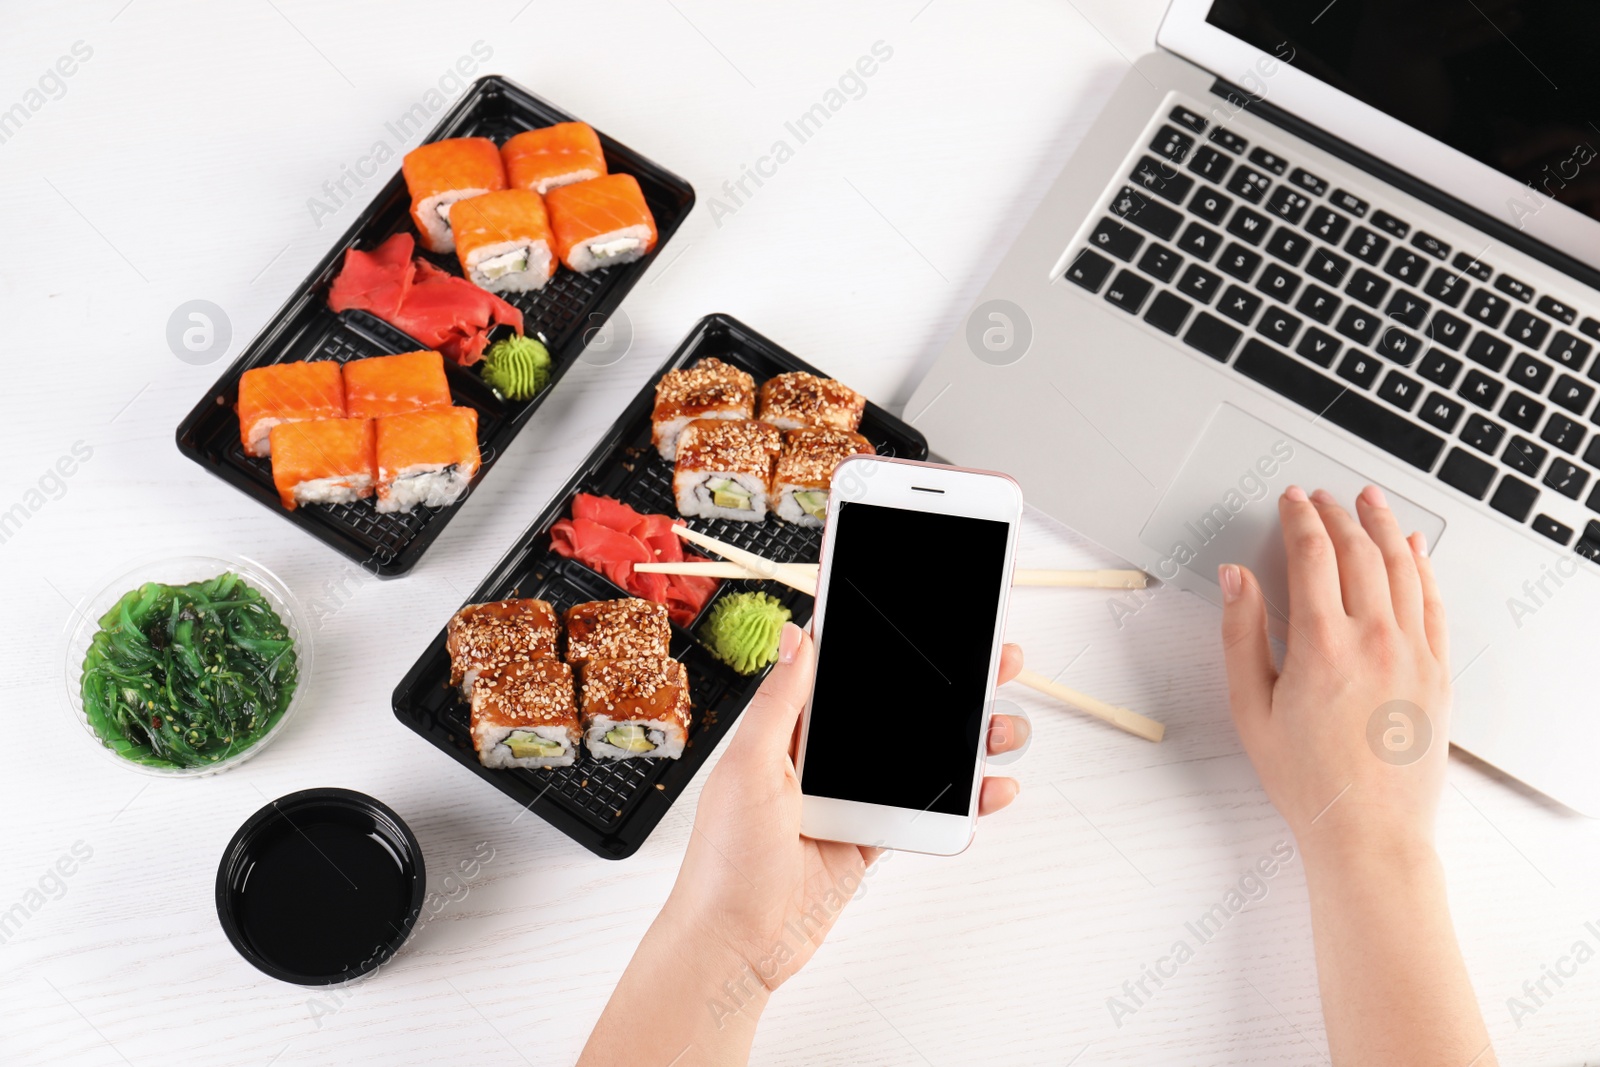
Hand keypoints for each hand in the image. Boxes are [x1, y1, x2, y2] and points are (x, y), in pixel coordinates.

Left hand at [663, 623, 1027, 994]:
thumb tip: (798, 636)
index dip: (890, 642)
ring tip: (1003, 730)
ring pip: (923, 755)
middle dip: (951, 683)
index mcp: (791, 730)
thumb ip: (781, 704)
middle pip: (899, 707)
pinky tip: (992, 789)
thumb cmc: (724, 861)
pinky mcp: (872, 836)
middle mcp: (824, 757)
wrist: (738, 945)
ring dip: (969, 740)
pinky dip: (964, 800)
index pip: (847, 670)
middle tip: (997, 662)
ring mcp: (852, 796)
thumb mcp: (748, 769)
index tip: (935, 618)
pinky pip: (926, 808)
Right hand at [1219, 484, 1450, 859]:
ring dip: (1384, 526)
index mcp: (1322, 644)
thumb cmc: (1307, 779)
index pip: (1313, 555)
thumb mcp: (1250, 708)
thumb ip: (1241, 634)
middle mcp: (1374, 640)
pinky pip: (1434, 602)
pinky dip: (1423, 566)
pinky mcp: (1437, 672)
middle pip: (1359, 551)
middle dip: (1338, 514)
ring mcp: (1413, 653)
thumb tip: (1236, 579)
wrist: (1368, 830)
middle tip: (1323, 497)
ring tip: (1371, 501)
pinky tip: (1413, 549)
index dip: (1300, 518)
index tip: (1291, 501)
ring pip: (1402, 567)